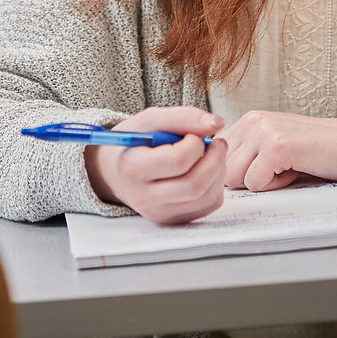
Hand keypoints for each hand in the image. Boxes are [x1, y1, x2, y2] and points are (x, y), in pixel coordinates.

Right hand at [84, 106, 225, 224]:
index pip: (177, 161)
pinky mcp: (172, 220)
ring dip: (218, 172)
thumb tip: (217, 123)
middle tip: (217, 143)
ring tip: (214, 155)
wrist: (117, 170)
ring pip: (204, 198)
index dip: (195, 143)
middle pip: (194, 185)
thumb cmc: (135, 143)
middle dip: (215, 160)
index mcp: (133, 168)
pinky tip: (208, 171)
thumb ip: (182, 117)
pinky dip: (216, 187)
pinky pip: (207, 207)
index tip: (193, 135)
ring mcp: (158, 212)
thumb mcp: (150, 121)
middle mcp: (144, 197)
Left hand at [219, 110, 336, 191]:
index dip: (238, 174)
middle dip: (248, 180)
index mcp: (250, 120)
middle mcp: (253, 121)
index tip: (264, 172)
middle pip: (222, 170)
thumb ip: (250, 156)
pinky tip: (297, 169)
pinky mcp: (277, 146)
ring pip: (234, 177)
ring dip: (262, 183)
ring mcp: (263, 131)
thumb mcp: (278, 147)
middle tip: (280, 171)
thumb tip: (219, 179)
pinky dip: (277, 186)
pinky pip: (255, 183)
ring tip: (289, 168)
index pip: (217, 156)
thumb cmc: (323, 152)